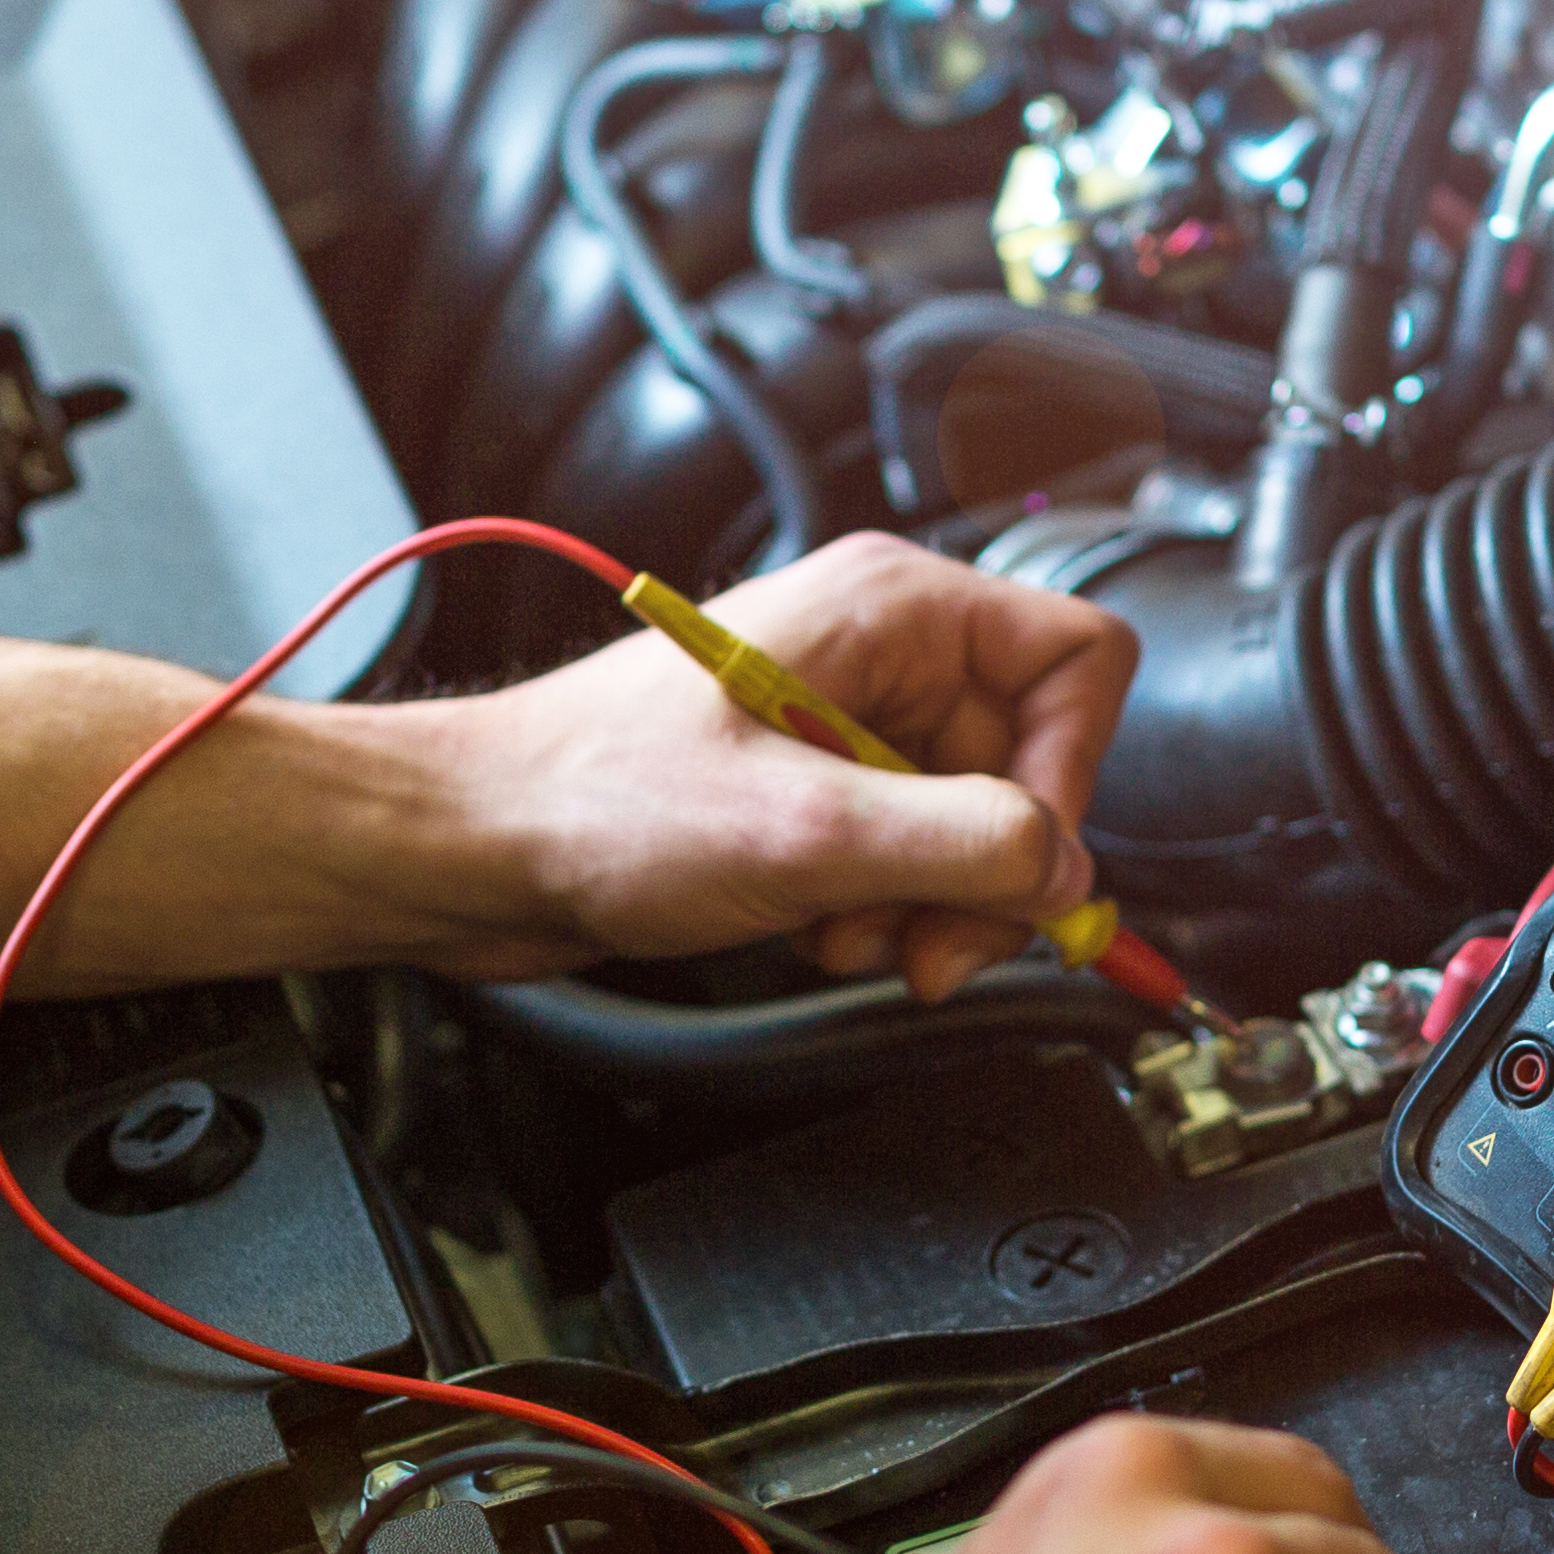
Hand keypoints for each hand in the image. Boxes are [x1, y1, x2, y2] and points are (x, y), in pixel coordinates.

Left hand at [403, 535, 1139, 999]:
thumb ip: (965, 847)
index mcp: (892, 609)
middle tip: (930, 944)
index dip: (1070, 774)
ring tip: (840, 927)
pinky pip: (905, 857)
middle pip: (1028, 766)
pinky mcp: (814, 786)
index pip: (1077, 664)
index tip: (1026, 865)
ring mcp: (847, 720)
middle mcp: (880, 652)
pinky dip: (876, 909)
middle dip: (983, 873)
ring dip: (923, 905)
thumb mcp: (809, 832)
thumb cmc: (592, 798)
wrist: (476, 846)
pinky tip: (811, 923)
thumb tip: (1066, 868)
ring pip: (970, 827)